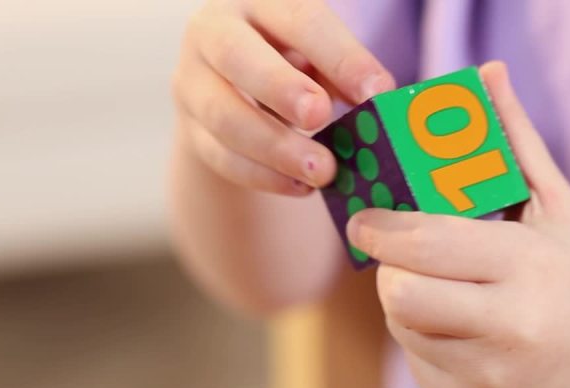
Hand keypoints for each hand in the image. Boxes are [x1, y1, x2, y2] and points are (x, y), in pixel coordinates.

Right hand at [172, 0, 394, 193]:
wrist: (231, 86)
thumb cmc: (291, 61)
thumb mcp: (318, 55)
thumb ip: (343, 72)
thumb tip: (378, 99)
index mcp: (258, 2)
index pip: (300, 20)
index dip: (340, 56)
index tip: (377, 91)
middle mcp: (214, 32)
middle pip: (237, 55)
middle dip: (280, 87)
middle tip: (320, 116)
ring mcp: (193, 82)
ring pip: (224, 116)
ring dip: (276, 147)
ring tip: (323, 170)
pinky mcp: (191, 130)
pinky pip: (221, 156)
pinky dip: (264, 177)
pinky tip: (302, 187)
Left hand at [347, 62, 569, 387]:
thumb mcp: (559, 208)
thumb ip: (516, 142)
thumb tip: (488, 76)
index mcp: (526, 268)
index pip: (423, 245)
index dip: (382, 228)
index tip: (369, 219)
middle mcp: (507, 329)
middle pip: (399, 295)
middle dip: (392, 271)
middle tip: (404, 258)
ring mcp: (487, 378)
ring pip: (402, 330)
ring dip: (407, 305)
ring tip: (447, 292)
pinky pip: (417, 366)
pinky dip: (427, 344)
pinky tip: (465, 333)